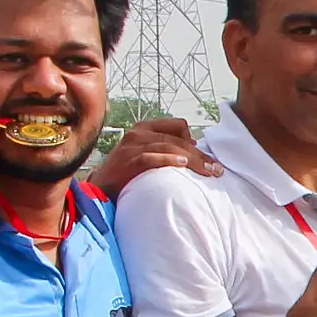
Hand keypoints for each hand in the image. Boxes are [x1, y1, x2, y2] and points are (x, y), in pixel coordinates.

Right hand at [90, 114, 222, 199]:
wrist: (100, 190)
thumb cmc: (126, 174)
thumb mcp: (145, 155)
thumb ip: (164, 148)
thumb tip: (191, 150)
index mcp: (145, 129)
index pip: (178, 126)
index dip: (194, 140)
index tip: (206, 158)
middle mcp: (138, 133)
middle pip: (177, 139)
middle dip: (200, 154)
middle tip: (217, 169)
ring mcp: (132, 147)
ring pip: (169, 147)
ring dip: (192, 159)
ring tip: (208, 171)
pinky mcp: (127, 161)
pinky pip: (152, 158)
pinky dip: (169, 161)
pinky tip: (183, 166)